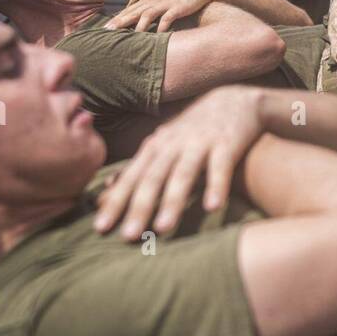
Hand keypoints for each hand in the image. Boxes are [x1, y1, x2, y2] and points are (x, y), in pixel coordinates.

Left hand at [93, 86, 266, 237]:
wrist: (236, 99)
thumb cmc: (195, 128)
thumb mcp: (164, 143)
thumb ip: (139, 166)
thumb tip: (106, 188)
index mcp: (156, 146)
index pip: (132, 177)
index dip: (116, 201)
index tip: (100, 228)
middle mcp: (173, 144)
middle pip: (153, 178)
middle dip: (139, 207)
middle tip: (127, 236)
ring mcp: (200, 143)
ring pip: (183, 174)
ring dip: (172, 201)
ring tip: (162, 228)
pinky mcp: (227, 143)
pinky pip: (220, 167)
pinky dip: (216, 186)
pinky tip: (212, 207)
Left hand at [105, 0, 214, 31]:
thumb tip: (137, 5)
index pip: (130, 8)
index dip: (118, 18)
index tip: (106, 27)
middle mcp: (155, 0)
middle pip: (134, 11)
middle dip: (120, 21)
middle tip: (106, 30)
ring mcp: (166, 3)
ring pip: (148, 15)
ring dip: (138, 26)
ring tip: (130, 37)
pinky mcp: (177, 7)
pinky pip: (167, 18)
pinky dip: (161, 27)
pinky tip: (156, 36)